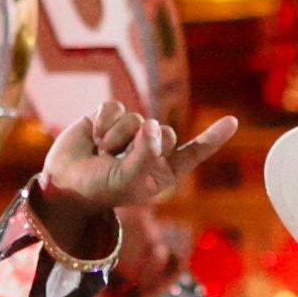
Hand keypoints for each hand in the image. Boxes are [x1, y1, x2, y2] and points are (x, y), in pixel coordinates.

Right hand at [30, 103, 239, 259]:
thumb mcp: (129, 179)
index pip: (193, 152)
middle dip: (142, 144)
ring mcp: (130, 131)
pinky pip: (115, 107)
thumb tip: (152, 123)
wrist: (64, 183)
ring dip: (117, 137)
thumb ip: (146, 153)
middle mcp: (151, 149)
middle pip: (165, 130)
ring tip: (103, 153)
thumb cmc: (99, 189)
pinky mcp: (109, 116)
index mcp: (163, 170)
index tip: (232, 121)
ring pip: (138, 118)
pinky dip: (103, 123)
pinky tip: (93, 136)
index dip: (212, 137)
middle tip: (119, 161)